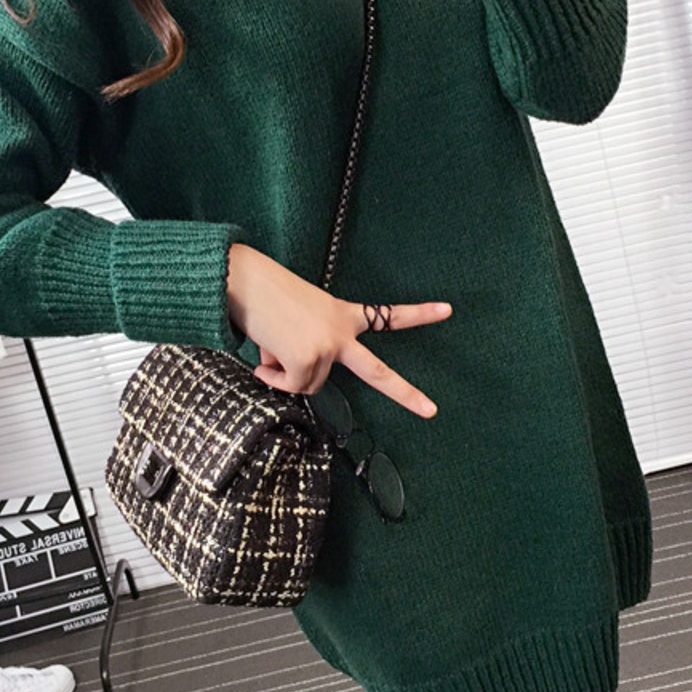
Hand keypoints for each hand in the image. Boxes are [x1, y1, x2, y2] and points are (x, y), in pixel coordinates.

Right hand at [226, 243, 451, 416]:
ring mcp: (326, 346)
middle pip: (377, 372)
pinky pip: (291, 386)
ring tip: (272, 347)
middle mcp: (341, 331)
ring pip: (309, 384)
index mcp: (343, 314)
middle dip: (406, 393)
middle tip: (431, 410)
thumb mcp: (298, 321)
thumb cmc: (266, 296)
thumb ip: (304, 348)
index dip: (418, 314)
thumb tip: (286, 374)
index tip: (446, 310)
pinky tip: (263, 360)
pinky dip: (274, 378)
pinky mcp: (306, 359)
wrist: (245, 281)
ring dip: (286, 373)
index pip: (385, 315)